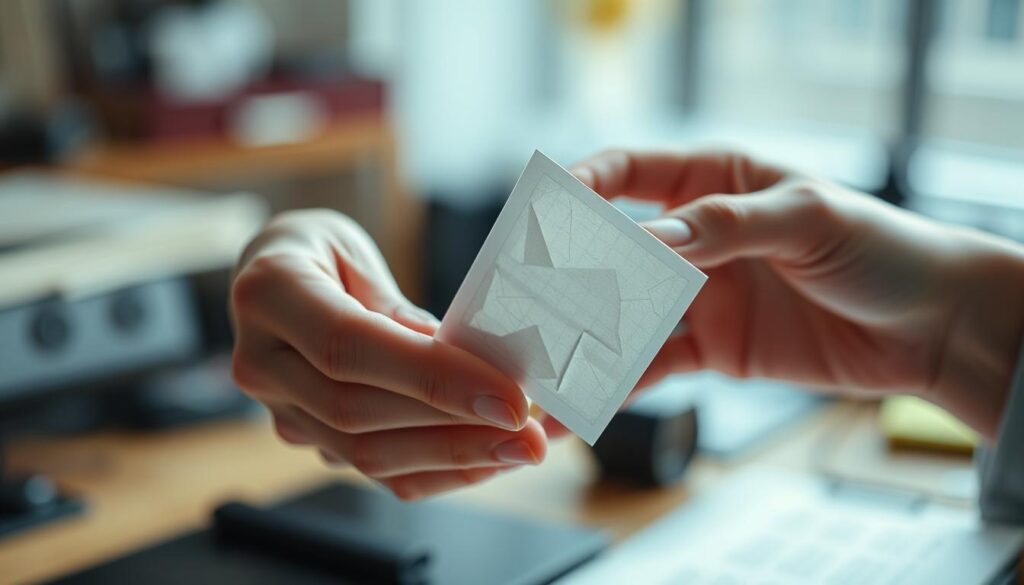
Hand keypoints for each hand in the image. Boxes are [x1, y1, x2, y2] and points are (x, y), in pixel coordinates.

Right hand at [230, 210, 545, 498]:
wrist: (270, 279)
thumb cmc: (319, 252)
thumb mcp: (357, 253)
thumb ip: (401, 311)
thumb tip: (469, 364)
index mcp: (270, 294)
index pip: (349, 346)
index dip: (433, 377)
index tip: (508, 398)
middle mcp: (261, 362)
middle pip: (360, 413)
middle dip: (457, 429)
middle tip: (532, 432)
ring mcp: (281, 410)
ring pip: (369, 455)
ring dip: (458, 457)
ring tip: (525, 447)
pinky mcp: (312, 439)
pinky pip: (378, 472)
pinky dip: (441, 472)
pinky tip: (491, 459)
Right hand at [542, 150, 1023, 440]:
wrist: (931, 329)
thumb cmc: (882, 248)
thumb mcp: (807, 219)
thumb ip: (724, 226)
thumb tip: (649, 240)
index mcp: (715, 180)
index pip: (628, 172)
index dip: (582, 187)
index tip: (546, 212)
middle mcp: (695, 236)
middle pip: (611, 249)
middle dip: (565, 272)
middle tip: (526, 300)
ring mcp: (698, 294)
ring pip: (621, 312)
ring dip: (581, 335)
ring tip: (539, 360)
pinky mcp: (709, 347)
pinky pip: (650, 363)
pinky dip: (615, 382)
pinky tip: (583, 399)